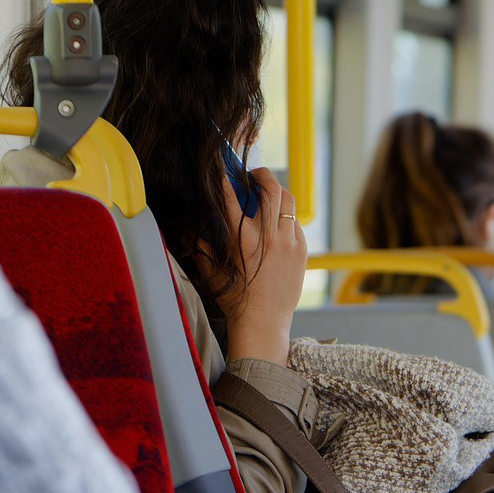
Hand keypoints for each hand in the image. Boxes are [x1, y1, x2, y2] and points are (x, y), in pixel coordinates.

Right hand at [196, 168, 306, 365]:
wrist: (263, 322)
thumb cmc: (235, 299)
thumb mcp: (212, 270)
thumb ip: (202, 246)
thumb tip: (191, 229)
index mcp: (242, 238)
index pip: (232, 196)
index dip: (226, 178)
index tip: (223, 170)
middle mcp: (269, 236)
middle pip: (271, 189)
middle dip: (262, 175)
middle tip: (254, 175)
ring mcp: (289, 242)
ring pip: (288, 201)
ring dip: (277, 192)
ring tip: (268, 193)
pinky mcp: (301, 250)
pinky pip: (295, 223)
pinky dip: (286, 217)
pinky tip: (278, 223)